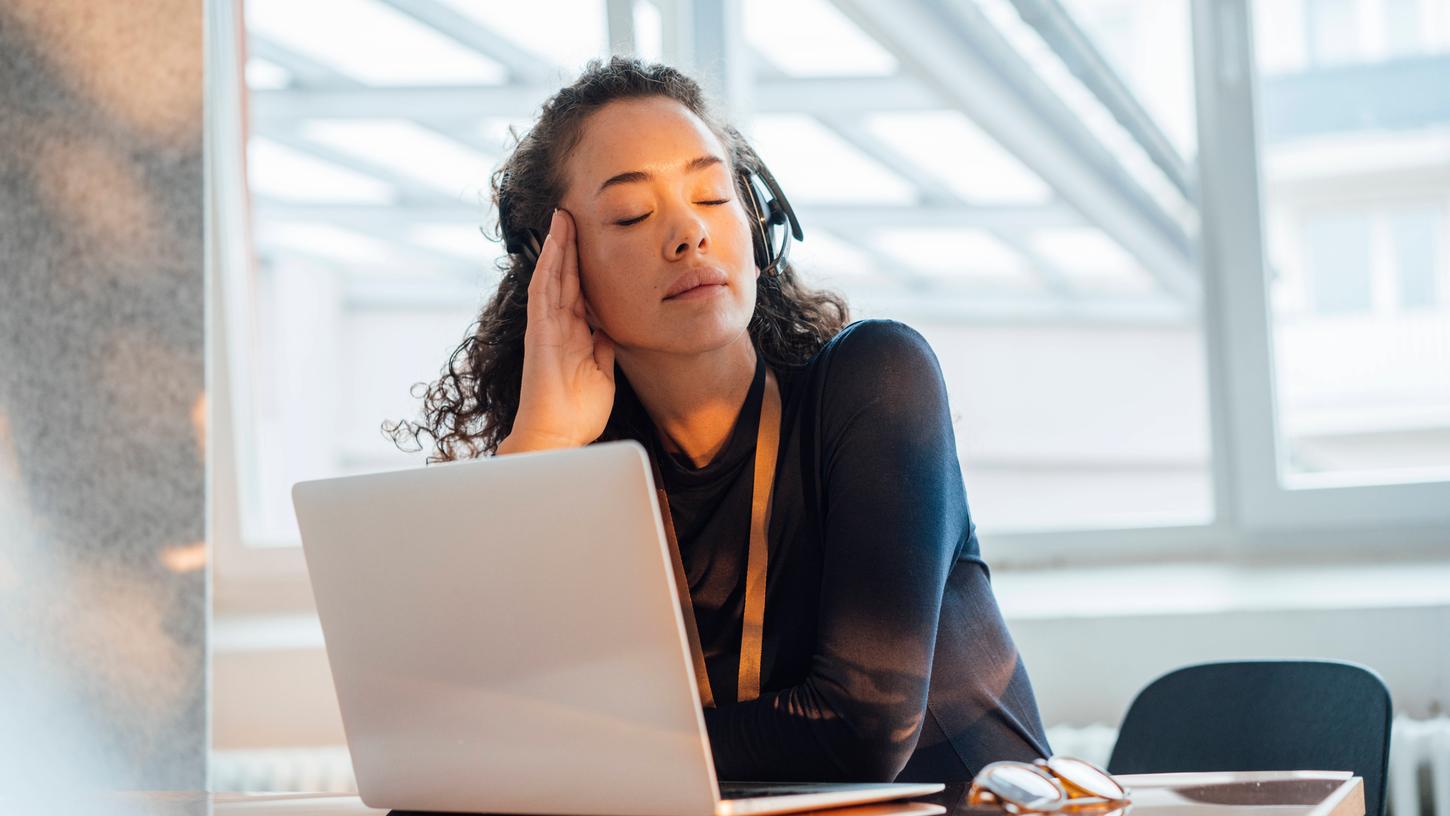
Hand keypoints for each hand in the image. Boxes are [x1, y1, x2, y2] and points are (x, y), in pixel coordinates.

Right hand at [502, 209, 616, 453]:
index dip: (583, 265)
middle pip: (564, 277)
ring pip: (551, 278)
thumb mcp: (603, 373)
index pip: (578, 291)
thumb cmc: (577, 412)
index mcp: (574, 334)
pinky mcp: (539, 333)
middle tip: (572, 214)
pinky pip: (542, 294)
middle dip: (568, 246)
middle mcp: (557, 326)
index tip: (591, 239)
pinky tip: (552, 246)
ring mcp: (546, 328)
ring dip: (556, 247)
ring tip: (561, 218)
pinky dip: (547, 268)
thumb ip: (604, 348)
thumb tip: (611, 328)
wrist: (558, 435)